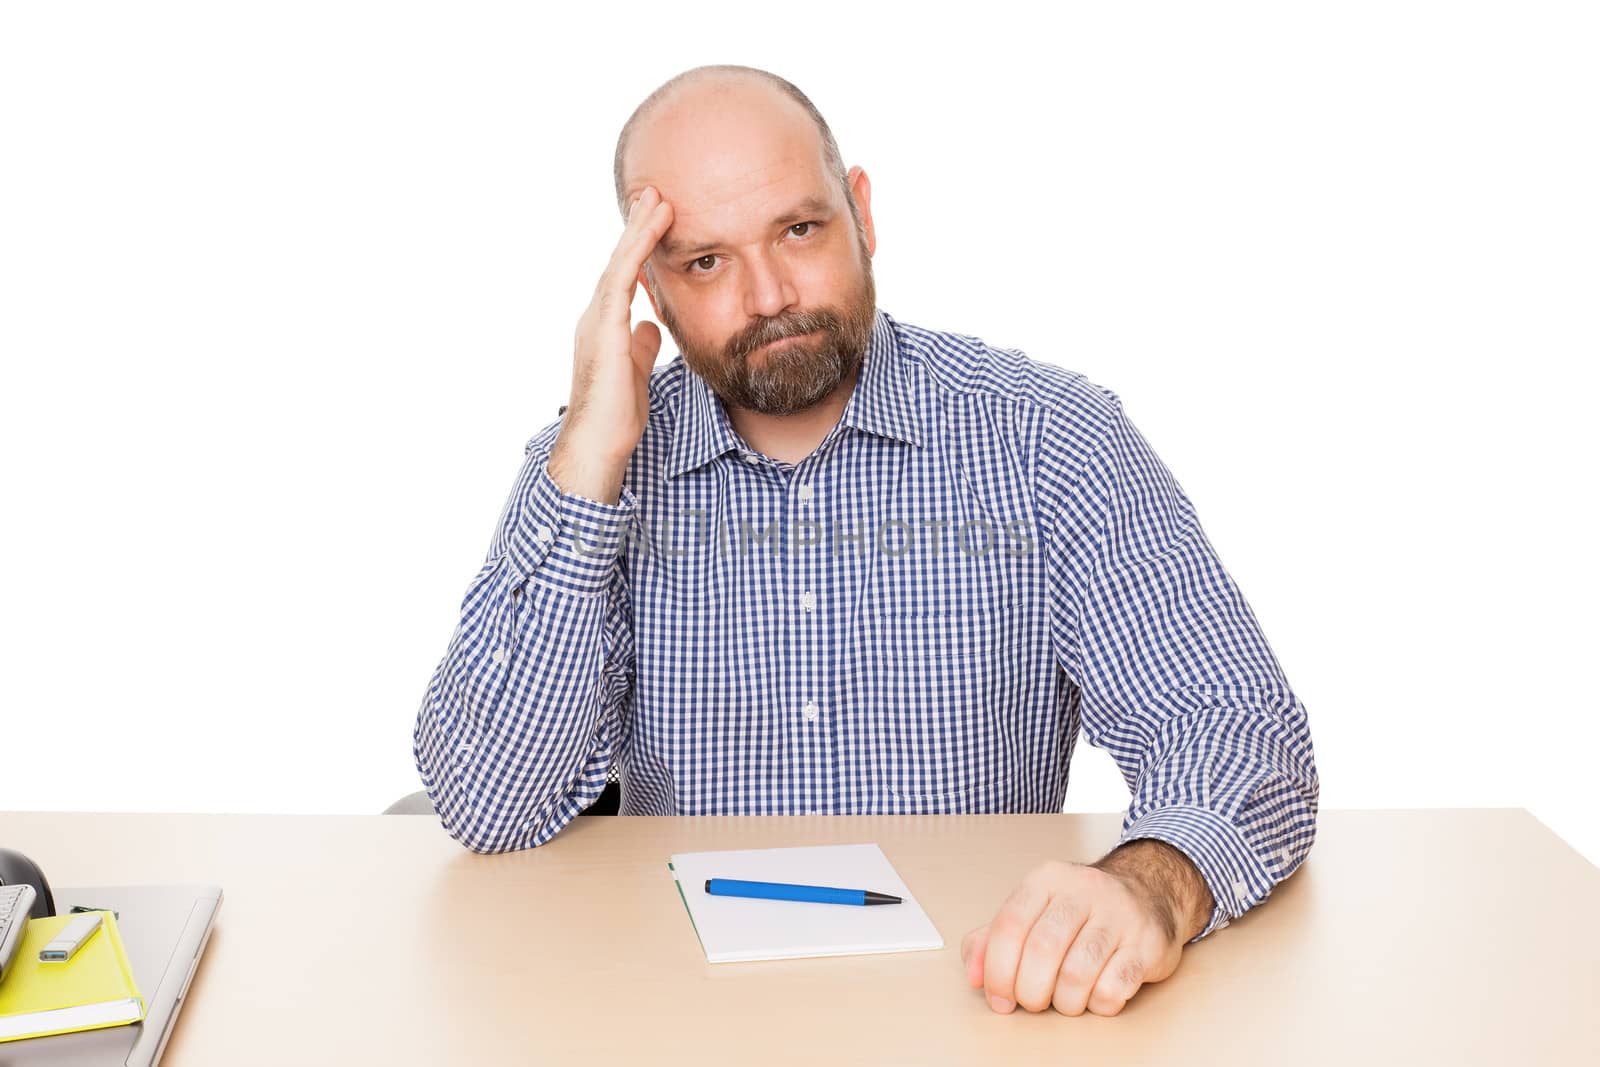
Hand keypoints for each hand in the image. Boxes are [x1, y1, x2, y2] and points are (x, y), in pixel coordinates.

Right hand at [547, 185, 673, 502]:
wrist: (597, 445)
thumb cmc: (615, 418)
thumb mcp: (635, 372)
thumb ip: (640, 346)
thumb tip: (651, 326)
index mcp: (605, 328)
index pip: (624, 278)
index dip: (639, 248)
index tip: (656, 219)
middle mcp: (596, 318)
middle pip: (618, 262)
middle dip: (636, 227)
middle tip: (653, 193)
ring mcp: (596, 322)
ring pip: (618, 264)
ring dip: (638, 230)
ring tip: (656, 199)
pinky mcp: (604, 331)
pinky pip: (620, 281)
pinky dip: (636, 252)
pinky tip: (652, 229)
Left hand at [959, 849, 1202, 1016]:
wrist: (1149, 892)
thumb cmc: (1080, 911)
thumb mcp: (1032, 912)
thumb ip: (992, 940)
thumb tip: (975, 976)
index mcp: (1047, 879)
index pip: (1010, 925)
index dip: (998, 970)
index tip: (999, 998)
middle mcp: (1084, 890)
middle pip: (1043, 949)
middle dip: (1030, 990)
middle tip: (1032, 1003)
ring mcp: (1120, 915)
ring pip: (1079, 972)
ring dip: (1065, 1001)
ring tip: (1065, 1001)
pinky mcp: (1148, 943)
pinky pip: (1115, 987)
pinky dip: (1098, 1004)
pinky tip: (1095, 997)